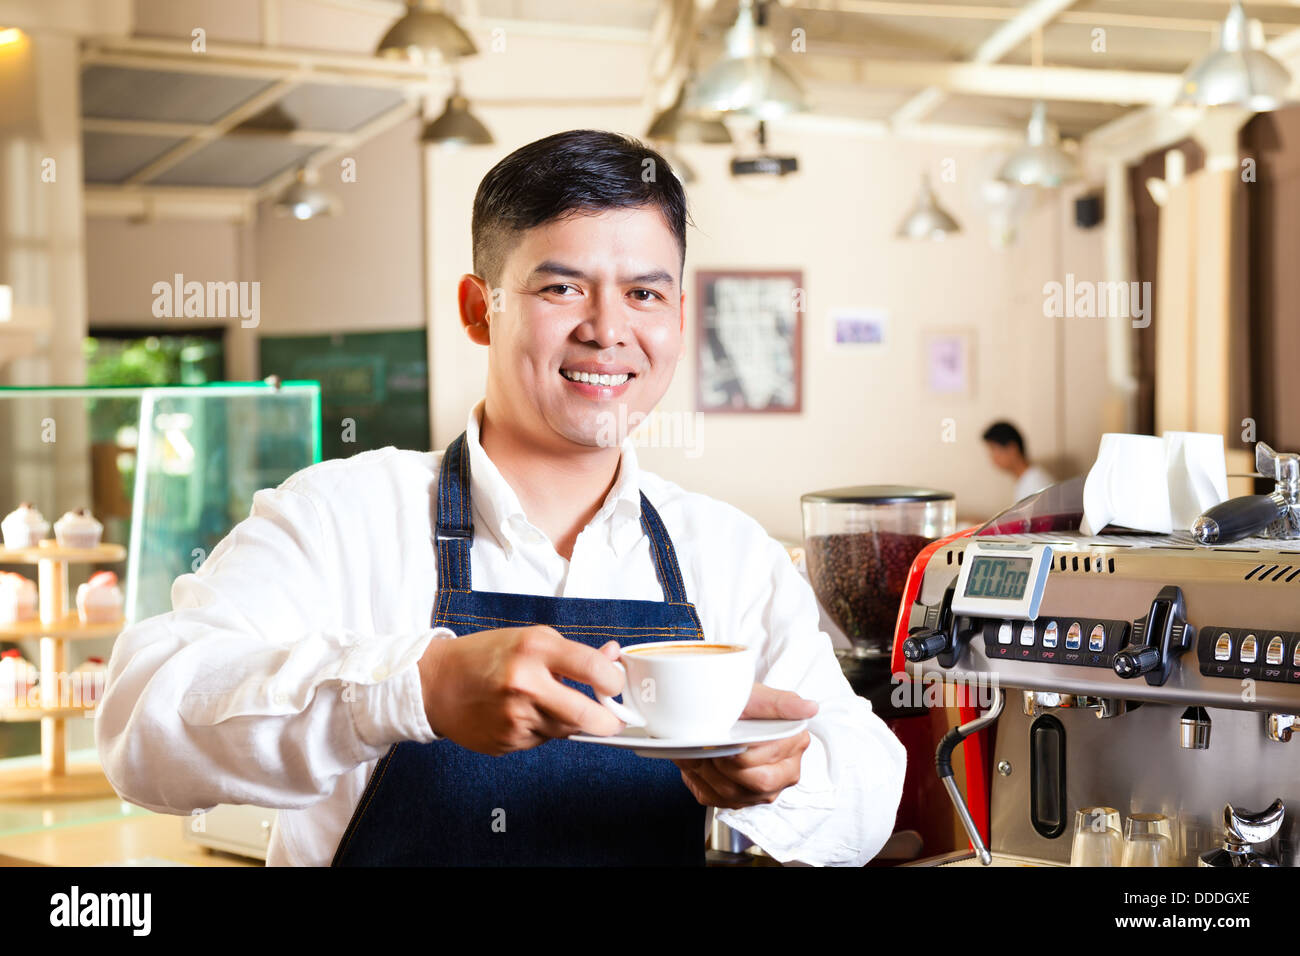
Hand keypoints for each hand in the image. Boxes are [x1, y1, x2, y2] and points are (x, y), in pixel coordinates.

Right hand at [417, 627, 624, 754]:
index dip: (614, 681)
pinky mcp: (507, 742)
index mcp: (533, 649)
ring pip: (566, 730)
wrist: (434, 684)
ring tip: (549, 703)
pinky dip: (542, 729)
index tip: (615, 685)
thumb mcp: (529, 639)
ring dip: (569, 721)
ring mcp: (515, 717)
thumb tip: (612, 658)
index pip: (593, 669)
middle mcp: (525, 684)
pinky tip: (522, 714)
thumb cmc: (482, 657)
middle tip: (615, 720)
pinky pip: (542, 740)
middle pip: (587, 715)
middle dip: (609, 722)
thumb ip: (572, 653)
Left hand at [673, 683, 817, 809]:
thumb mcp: (756, 696)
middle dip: (727, 764)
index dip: (742, 751)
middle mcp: (786, 771)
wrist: (718, 710)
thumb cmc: (738, 703)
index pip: (770, 758)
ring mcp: (764, 789)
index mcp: (794, 743)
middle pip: (760, 783)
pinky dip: (700, 780)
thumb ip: (782, 703)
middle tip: (712, 745)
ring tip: (702, 750)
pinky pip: (717, 799)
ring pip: (734, 795)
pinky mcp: (742, 798)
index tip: (726, 738)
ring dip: (708, 771)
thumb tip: (809, 708)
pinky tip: (700, 762)